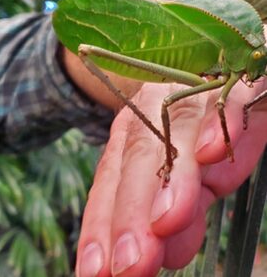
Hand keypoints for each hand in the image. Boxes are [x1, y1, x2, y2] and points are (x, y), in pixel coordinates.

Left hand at [75, 77, 266, 276]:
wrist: (209, 69)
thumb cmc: (192, 130)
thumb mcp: (177, 171)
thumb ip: (171, 206)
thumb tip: (166, 248)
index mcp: (134, 131)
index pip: (112, 178)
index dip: (102, 221)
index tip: (96, 270)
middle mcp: (153, 109)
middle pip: (138, 158)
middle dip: (132, 212)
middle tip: (130, 264)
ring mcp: (189, 93)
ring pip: (174, 131)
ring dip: (172, 179)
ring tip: (165, 223)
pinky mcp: (229, 84)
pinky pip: (224, 99)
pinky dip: (219, 125)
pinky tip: (211, 154)